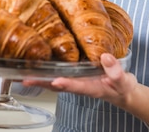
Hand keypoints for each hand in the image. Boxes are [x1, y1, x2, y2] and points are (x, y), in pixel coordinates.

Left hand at [23, 53, 137, 107]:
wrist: (123, 92)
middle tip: (26, 78)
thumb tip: (105, 57)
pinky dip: (49, 69)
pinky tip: (40, 62)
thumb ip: (115, 71)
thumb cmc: (122, 88)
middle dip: (42, 82)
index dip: (65, 84)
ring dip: (41, 77)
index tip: (55, 81)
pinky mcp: (77, 74)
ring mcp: (78, 80)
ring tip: (25, 72)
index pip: (76, 86)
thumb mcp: (123, 81)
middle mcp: (80, 84)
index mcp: (91, 88)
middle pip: (57, 85)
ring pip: (56, 79)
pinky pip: (61, 72)